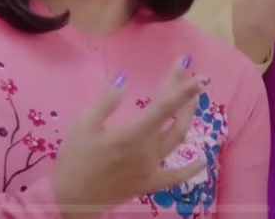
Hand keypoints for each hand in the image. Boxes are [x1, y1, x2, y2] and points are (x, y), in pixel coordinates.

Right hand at [52, 57, 204, 218]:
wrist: (72, 200)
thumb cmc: (75, 159)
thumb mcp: (83, 124)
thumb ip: (106, 101)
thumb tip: (124, 79)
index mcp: (132, 133)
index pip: (164, 106)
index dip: (181, 88)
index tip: (194, 73)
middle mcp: (148, 150)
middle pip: (174, 118)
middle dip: (186, 96)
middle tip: (196, 78)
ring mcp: (152, 168)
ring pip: (178, 139)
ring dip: (188, 118)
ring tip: (194, 101)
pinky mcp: (150, 184)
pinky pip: (175, 177)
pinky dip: (191, 169)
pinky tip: (202, 160)